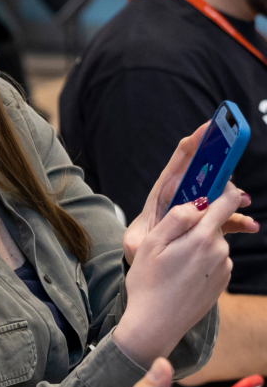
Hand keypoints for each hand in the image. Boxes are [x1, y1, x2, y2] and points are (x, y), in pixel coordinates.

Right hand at [114, 184, 236, 366]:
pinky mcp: (222, 283)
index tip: (211, 181)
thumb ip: (177, 218)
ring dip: (196, 242)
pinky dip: (198, 259)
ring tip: (170, 260)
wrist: (156, 325)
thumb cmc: (148, 283)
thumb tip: (197, 202)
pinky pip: (212, 259)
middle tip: (170, 235)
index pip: (226, 201)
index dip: (222, 187)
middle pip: (216, 222)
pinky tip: (179, 272)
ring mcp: (223, 268)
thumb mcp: (152, 244)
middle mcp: (220, 252)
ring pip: (212, 241)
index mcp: (202, 238)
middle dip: (198, 220)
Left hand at [124, 124, 257, 264]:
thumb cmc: (143, 245)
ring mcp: (198, 205)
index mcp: (165, 190)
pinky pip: (227, 214)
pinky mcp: (208, 218)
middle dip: (224, 165)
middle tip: (234, 165)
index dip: (197, 140)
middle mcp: (184, 193)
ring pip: (221, 192)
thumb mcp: (137, 242)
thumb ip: (142, 239)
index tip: (211, 126)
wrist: (153, 259)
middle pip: (207, 170)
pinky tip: (249, 225)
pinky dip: (239, 218)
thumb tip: (155, 232)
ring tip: (245, 201)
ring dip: (235, 195)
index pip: (182, 158)